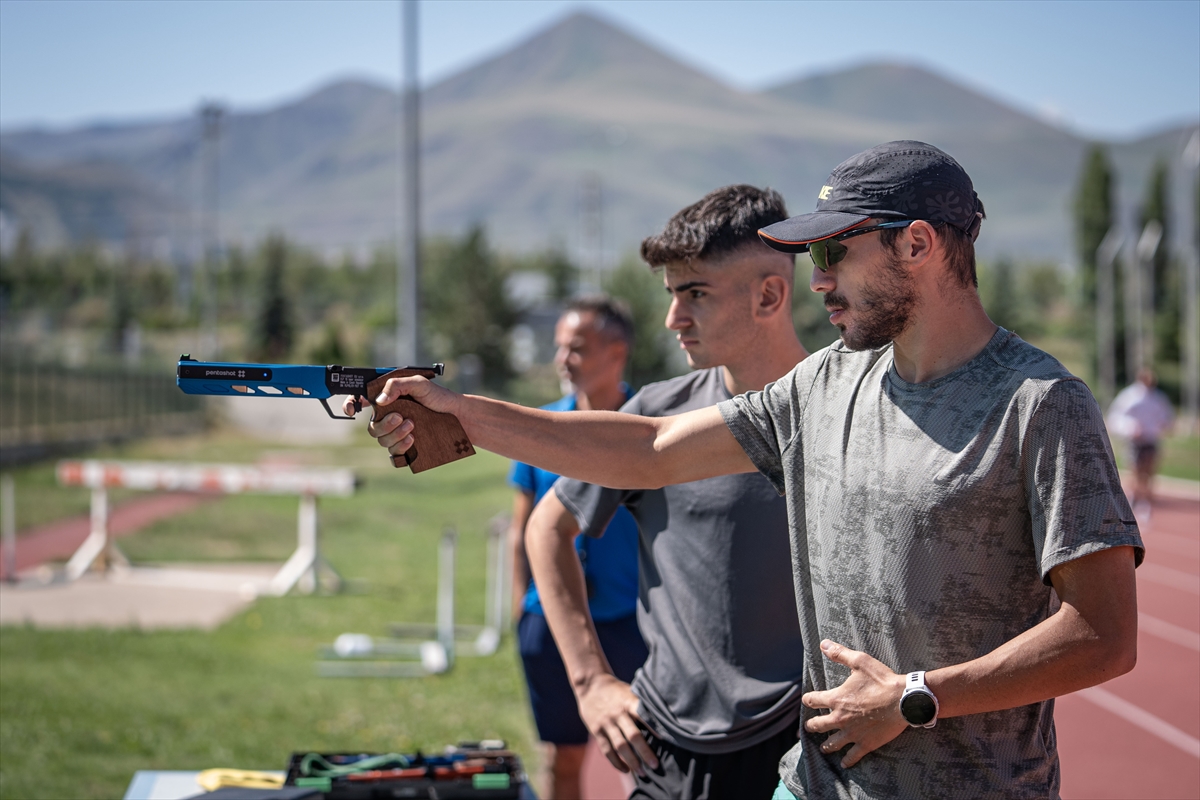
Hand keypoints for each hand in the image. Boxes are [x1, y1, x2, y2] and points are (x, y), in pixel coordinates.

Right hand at [340, 376, 461, 459]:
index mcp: (387, 400)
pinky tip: (412, 441)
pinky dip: (400, 450)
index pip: (360, 401)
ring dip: (395, 435)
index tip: (352, 409)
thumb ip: (398, 386)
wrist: (458, 416)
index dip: (350, 404)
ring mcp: (397, 434)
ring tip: (413, 427)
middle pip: (372, 428)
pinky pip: (393, 456)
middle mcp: (389, 418)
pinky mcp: (407, 448)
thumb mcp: (419, 383)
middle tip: (402, 417)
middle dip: (384, 424)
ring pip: (382, 442)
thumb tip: (380, 401)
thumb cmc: (438, 397)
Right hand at [576, 674, 657, 775]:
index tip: (665, 738)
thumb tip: (662, 720)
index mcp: (628, 702)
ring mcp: (606, 723)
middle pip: (633, 736)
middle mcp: (618, 714)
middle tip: (655, 766)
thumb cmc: (616, 690)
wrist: (590, 684)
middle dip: (645, 752)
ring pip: (620, 746)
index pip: (643, 715)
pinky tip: (626, 770)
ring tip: (642, 773)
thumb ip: (641, 705)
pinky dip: (616, 762)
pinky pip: (606, 750)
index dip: (654, 727)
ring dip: (632, 761)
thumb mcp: (629, 692)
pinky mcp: (596, 730)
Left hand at [802, 639, 908, 767]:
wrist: (904, 700)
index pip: (813, 701)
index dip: (808, 700)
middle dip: (812, 726)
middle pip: (818, 725)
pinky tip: (844, 764)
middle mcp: (840, 718)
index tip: (807, 700)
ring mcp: (852, 733)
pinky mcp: (866, 744)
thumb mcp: (860, 662)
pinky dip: (847, 761)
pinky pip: (852, 756)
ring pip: (832, 744)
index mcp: (836, 699)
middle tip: (809, 728)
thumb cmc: (882, 680)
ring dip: (826, 746)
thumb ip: (840, 654)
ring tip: (824, 748)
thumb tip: (823, 644)